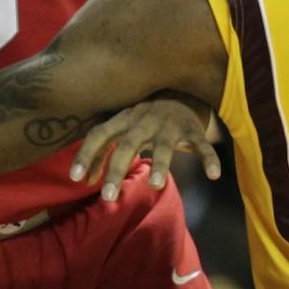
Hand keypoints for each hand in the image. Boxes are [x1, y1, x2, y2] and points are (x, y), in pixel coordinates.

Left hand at [70, 93, 222, 202]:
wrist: (182, 91)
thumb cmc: (145, 118)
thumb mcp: (123, 129)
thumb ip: (104, 151)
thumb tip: (85, 179)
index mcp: (124, 119)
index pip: (99, 134)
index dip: (87, 154)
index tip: (75, 179)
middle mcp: (144, 119)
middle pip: (128, 143)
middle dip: (116, 169)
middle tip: (107, 197)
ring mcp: (170, 124)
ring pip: (164, 145)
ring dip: (160, 164)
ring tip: (154, 185)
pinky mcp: (193, 130)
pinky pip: (202, 145)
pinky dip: (209, 158)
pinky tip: (213, 175)